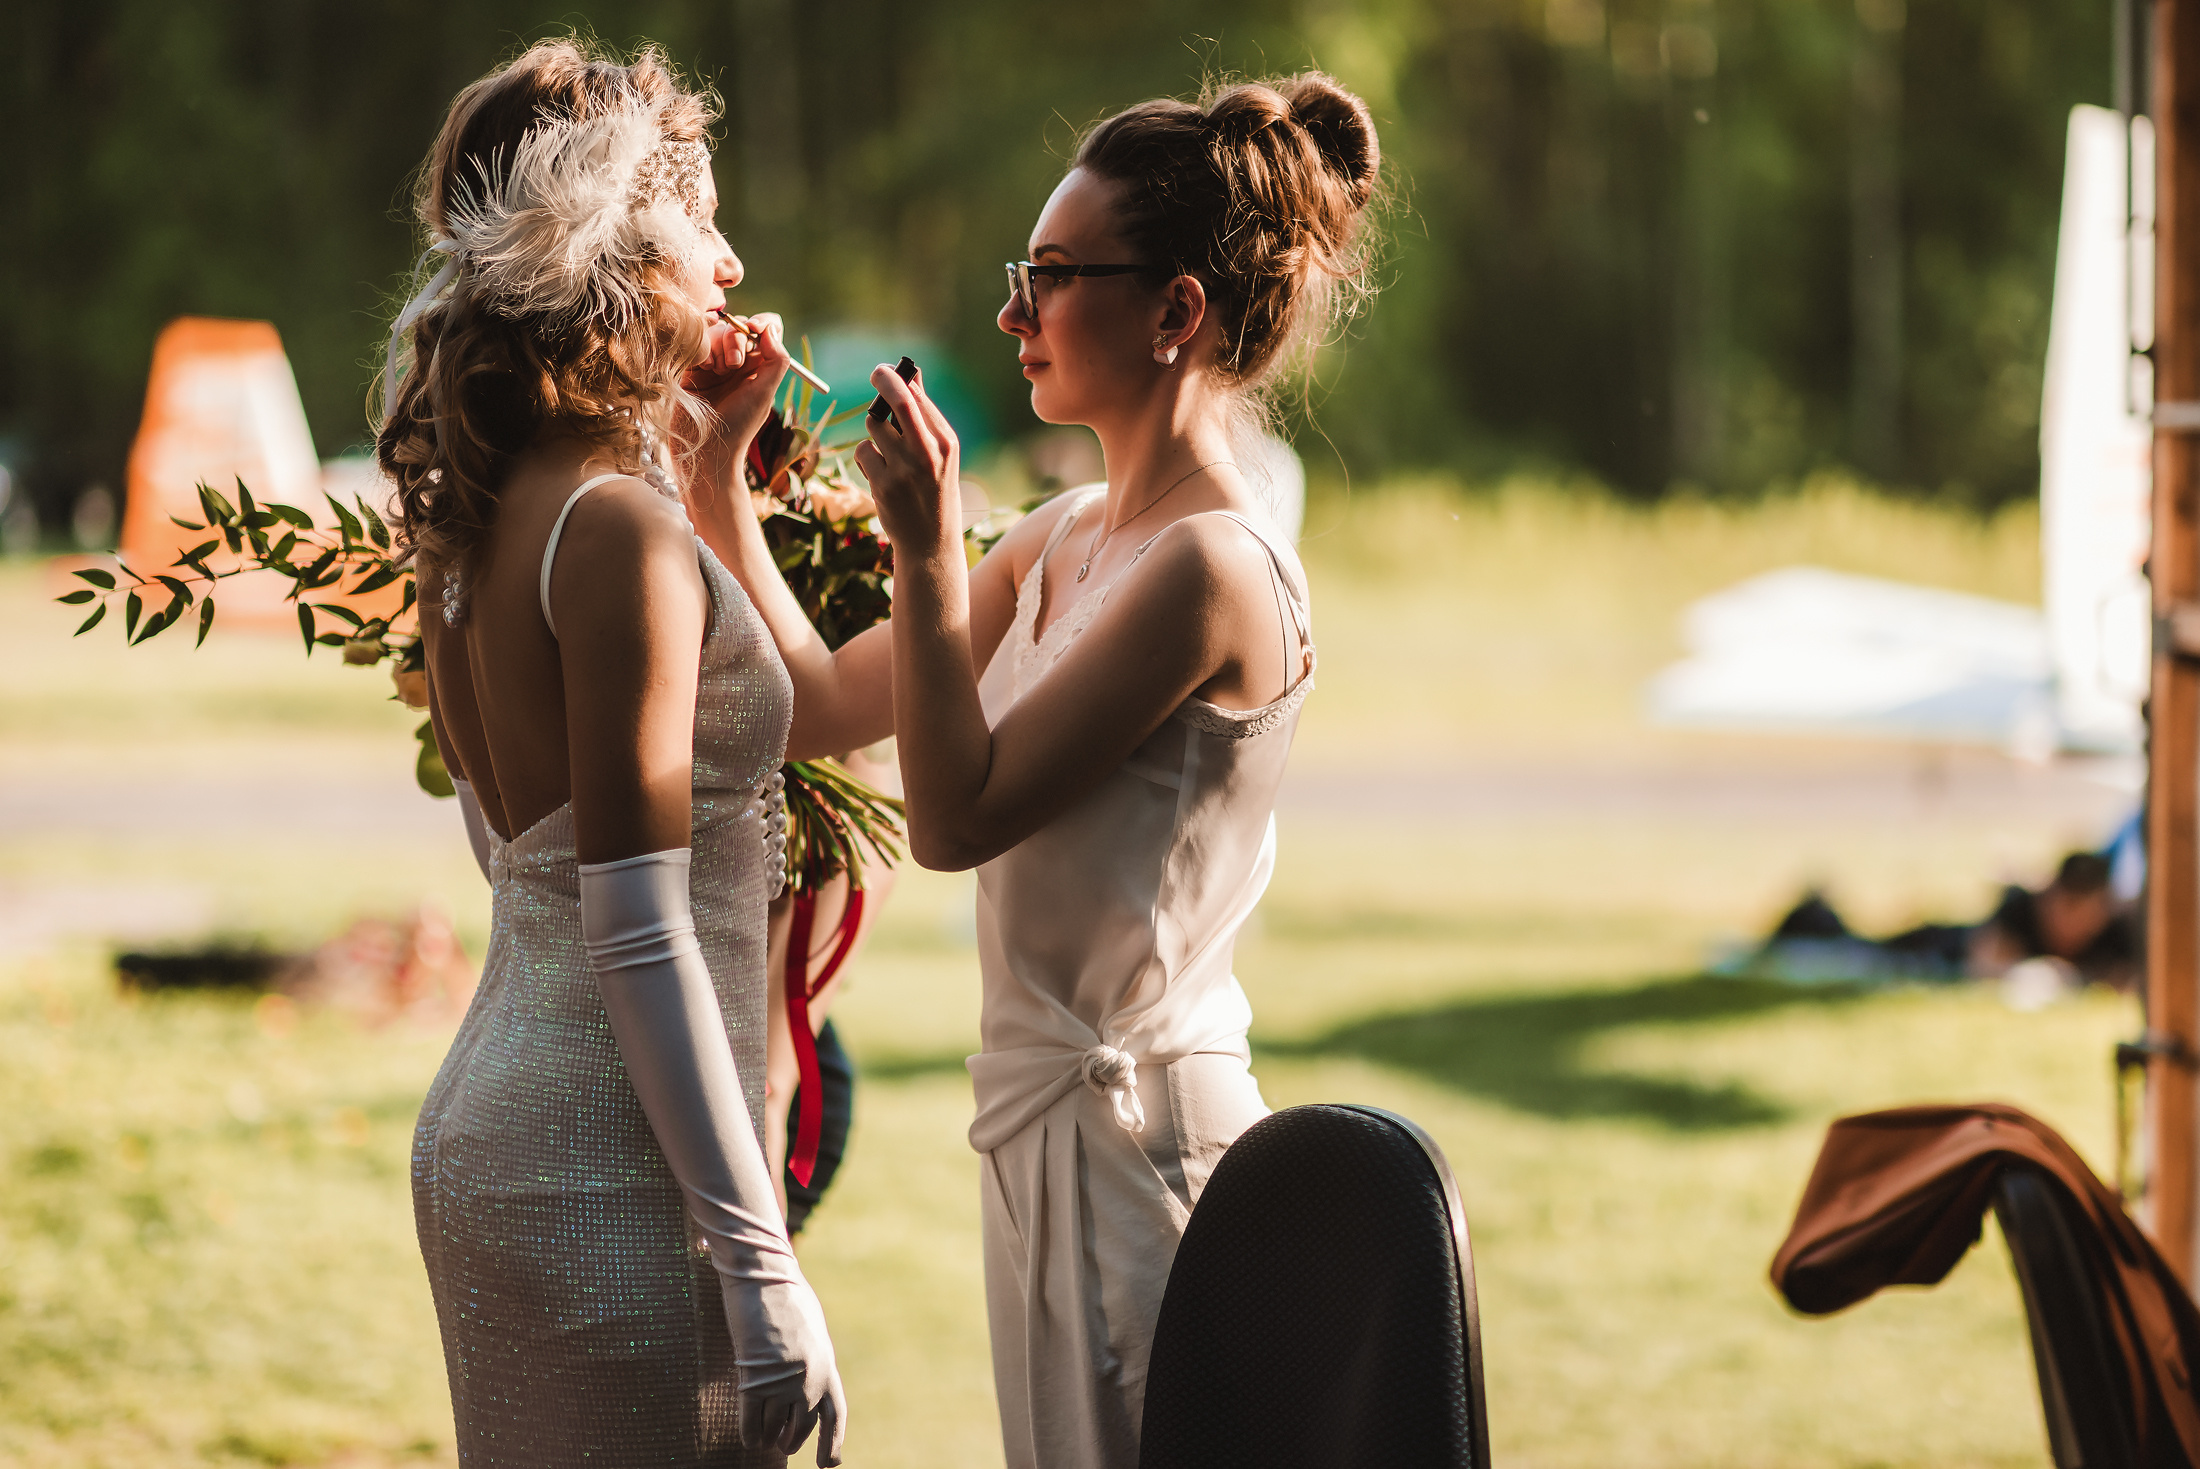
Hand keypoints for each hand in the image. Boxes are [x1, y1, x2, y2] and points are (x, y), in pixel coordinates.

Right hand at [686, 312, 791, 453]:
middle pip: (738, 326)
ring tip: (714, 370)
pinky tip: (700, 368)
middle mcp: (740, 362)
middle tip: (732, 364)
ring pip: (715, 330)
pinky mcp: (693, 367)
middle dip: (735, 338)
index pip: (767, 329)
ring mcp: (715, 364)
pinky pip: (696, 341)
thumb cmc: (738, 425)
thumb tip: (770, 328)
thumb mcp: (764, 393)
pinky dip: (700, 349)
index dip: (760, 323)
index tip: (753, 329)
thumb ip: (776, 360)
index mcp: (762, 366)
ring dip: (717, 345)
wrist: (704, 448)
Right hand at [724, 1273, 847, 1464]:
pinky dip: (750, 1434)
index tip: (827, 1465)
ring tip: (762, 1438)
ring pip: (773, 1428)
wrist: (764, 1277)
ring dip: (767, 1437)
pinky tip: (749, 1437)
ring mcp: (783, 1382)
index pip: (835, 1415)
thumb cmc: (786, 1296)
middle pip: (800, 1428)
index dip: (832, 1443)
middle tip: (782, 1444)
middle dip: (790, 1440)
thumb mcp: (810, 1331)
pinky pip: (751, 1422)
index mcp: (827, 1365)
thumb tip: (806, 1387)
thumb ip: (811, 1359)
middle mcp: (810, 1380)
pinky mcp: (754, 1380)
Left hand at [854, 362, 960, 557]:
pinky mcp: (882, 485)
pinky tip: (881, 473)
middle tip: (876, 372)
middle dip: (882, 379)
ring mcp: (904, 470)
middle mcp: (927, 453)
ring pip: (874, 425)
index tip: (885, 369)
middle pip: (896, 400)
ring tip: (888, 449)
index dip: (896, 377)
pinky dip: (868, 457)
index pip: (916, 397)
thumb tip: (911, 376)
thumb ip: (925, 417)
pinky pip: (863, 451)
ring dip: (875, 431)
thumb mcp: (941, 454)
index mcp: (946, 442)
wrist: (931, 542)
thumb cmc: (936, 490)